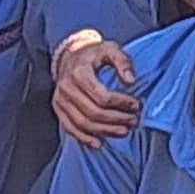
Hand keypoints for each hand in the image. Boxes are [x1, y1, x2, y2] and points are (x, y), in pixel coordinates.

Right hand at [52, 30, 144, 147]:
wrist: (71, 56)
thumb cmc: (94, 54)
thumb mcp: (111, 49)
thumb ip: (123, 62)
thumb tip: (131, 80)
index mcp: (79, 73)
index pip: (102, 96)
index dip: (121, 103)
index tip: (136, 105)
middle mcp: (66, 87)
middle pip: (93, 112)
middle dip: (116, 119)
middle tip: (133, 121)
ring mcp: (60, 100)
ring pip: (83, 123)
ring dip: (105, 131)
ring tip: (124, 131)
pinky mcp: (58, 108)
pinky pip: (70, 128)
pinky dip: (84, 138)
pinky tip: (99, 143)